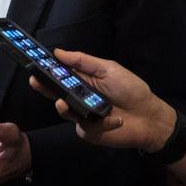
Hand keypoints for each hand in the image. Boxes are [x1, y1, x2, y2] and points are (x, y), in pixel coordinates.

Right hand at [29, 49, 175, 152]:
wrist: (150, 118)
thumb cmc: (131, 90)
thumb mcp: (108, 69)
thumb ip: (83, 61)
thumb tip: (58, 52)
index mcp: (82, 81)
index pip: (59, 76)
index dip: (46, 72)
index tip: (34, 66)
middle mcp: (79, 99)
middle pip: (56, 94)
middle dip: (45, 88)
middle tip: (37, 82)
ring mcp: (83, 117)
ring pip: (66, 113)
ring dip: (65, 108)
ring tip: (64, 104)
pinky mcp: (90, 133)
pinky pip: (85, 128)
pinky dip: (101, 123)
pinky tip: (116, 120)